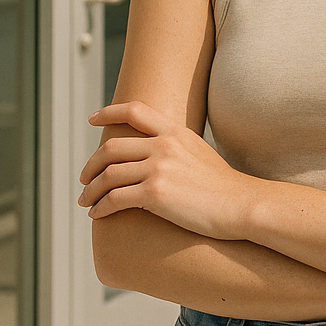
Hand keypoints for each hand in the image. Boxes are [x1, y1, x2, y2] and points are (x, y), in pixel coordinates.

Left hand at [78, 101, 250, 238]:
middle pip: (112, 148)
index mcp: (176, 132)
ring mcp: (159, 168)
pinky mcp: (155, 194)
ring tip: (86, 201)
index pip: (134, 111)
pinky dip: (100, 208)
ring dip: (91, 190)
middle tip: (84, 179)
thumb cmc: (224, 186)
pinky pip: (114, 199)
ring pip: (108, 175)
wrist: (241, 204)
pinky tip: (97, 215)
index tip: (92, 119)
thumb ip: (175, 149)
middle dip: (91, 165)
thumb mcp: (199, 153)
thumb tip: (152, 158)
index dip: (108, 112)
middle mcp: (164, 145)